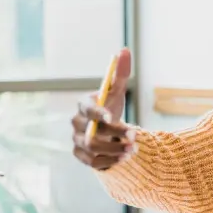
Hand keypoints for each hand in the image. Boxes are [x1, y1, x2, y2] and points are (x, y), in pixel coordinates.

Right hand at [71, 48, 135, 169]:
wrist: (108, 130)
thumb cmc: (111, 106)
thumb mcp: (117, 91)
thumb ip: (120, 73)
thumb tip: (124, 50)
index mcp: (84, 106)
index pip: (86, 109)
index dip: (97, 113)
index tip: (113, 117)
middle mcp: (77, 124)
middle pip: (90, 133)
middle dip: (114, 135)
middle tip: (136, 136)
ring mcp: (77, 141)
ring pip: (92, 149)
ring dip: (114, 150)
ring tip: (134, 149)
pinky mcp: (82, 156)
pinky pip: (93, 162)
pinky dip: (109, 161)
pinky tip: (125, 158)